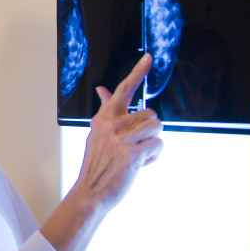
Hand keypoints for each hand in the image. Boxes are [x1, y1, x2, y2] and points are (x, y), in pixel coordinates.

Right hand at [75, 53, 163, 211]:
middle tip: (136, 146)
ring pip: (157, 128)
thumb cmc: (97, 164)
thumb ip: (104, 111)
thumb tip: (103, 89)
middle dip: (150, 131)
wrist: (91, 192)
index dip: (137, 72)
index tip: (148, 58)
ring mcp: (122, 140)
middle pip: (151, 114)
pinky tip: (141, 164)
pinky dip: (154, 157)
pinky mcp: (132, 154)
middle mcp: (112, 126)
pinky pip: (159, 146)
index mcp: (104, 119)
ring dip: (153, 144)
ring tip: (138, 155)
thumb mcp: (97, 134)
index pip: (123, 89)